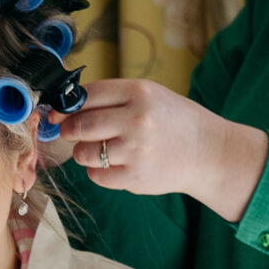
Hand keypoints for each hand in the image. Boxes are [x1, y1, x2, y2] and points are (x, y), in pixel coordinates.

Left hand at [52, 78, 268, 223]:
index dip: (67, 106)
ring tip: (96, 149)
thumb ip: (112, 98)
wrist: (208, 151)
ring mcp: (136, 150)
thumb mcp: (149, 95)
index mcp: (139, 92)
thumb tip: (64, 109)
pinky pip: (96, 176)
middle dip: (68, 130)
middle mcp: (137, 119)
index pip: (87, 95)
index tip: (59, 113)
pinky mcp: (136, 177)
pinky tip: (112, 164)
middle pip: (80, 125)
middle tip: (71, 132)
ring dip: (82, 152)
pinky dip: (97, 171)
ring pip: (83, 153)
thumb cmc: (173, 120)